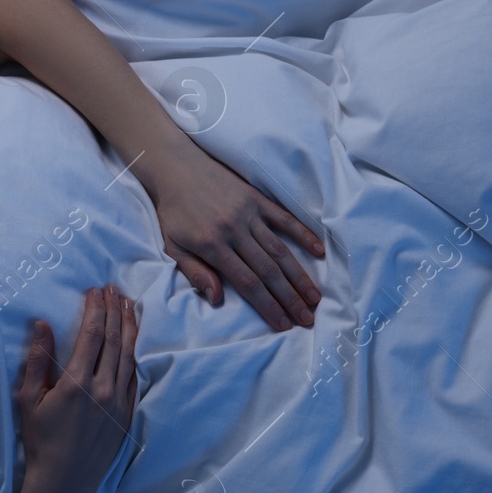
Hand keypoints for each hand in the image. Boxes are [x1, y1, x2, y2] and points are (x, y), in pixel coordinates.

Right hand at [15, 285, 139, 492]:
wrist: (64, 481)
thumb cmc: (40, 440)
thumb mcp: (28, 399)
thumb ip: (36, 360)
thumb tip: (41, 324)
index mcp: (76, 382)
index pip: (91, 335)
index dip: (95, 309)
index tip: (96, 291)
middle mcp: (102, 389)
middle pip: (113, 340)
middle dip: (114, 311)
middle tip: (115, 290)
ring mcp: (118, 402)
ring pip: (128, 356)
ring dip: (129, 328)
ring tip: (129, 306)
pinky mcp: (127, 415)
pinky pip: (134, 378)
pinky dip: (134, 355)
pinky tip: (133, 342)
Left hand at [143, 143, 324, 330]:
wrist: (176, 168)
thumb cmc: (173, 212)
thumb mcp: (172, 247)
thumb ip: (194, 273)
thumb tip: (217, 299)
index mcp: (212, 246)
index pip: (247, 283)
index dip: (267, 306)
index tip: (283, 324)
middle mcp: (234, 230)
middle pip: (269, 271)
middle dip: (290, 299)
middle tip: (308, 319)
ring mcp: (248, 213)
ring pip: (280, 249)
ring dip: (300, 275)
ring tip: (315, 297)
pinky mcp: (257, 198)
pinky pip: (284, 218)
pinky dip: (303, 234)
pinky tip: (319, 252)